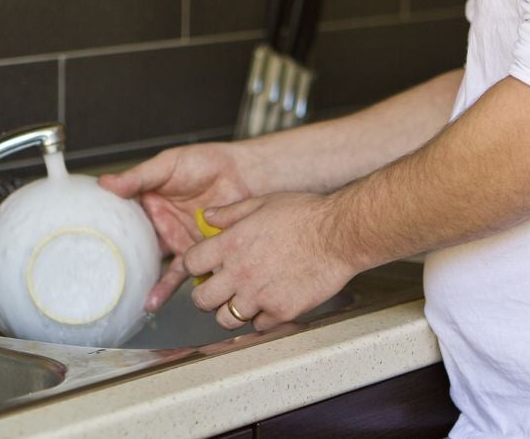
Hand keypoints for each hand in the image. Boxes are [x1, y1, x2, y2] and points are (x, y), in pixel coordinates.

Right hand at [99, 143, 258, 310]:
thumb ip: (138, 177)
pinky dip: (171, 287)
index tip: (90, 249)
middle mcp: (160, 226)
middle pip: (137, 249)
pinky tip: (159, 299)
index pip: (122, 221)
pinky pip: (184, 272)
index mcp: (148, 204)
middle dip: (124, 267)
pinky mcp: (198, 252)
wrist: (244, 174)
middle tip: (106, 284)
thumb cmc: (206, 162)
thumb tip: (106, 183)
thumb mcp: (167, 165)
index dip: (108, 234)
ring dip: (147, 284)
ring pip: (158, 266)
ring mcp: (178, 240)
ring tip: (136, 301)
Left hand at [184, 192, 357, 330]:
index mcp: (230, 245)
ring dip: (230, 311)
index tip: (201, 267)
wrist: (339, 234)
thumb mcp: (262, 203)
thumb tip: (208, 217)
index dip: (193, 266)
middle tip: (217, 290)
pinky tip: (269, 302)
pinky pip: (259, 325)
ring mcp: (260, 296)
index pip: (190, 264)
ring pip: (226, 319)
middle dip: (206, 296)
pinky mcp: (281, 311)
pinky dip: (261, 318)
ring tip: (242, 300)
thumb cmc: (305, 215)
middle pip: (202, 300)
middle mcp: (240, 273)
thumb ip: (230, 213)